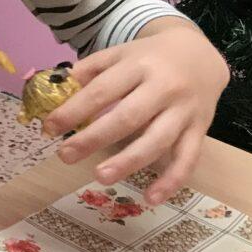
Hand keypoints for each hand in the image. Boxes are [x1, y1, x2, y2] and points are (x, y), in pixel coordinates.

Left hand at [44, 20, 228, 203]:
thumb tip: (55, 90)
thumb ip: (90, 69)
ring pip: (157, 141)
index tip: (49, 128)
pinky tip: (150, 198)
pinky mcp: (200, 130)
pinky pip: (188, 159)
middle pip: (127, 117)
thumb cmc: (150, 58)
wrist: (201, 54)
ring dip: (128, 162)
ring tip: (100, 176)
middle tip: (65, 155)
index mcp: (138, 66)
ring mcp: (184, 111)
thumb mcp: (120, 53)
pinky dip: (172, 181)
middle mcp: (163, 87)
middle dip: (94, 138)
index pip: (102, 90)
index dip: (74, 110)